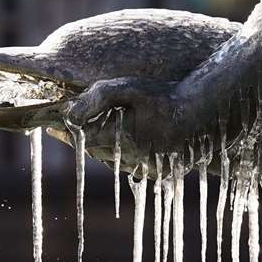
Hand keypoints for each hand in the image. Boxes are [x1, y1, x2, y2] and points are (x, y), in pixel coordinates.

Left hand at [63, 77, 204, 170]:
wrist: (208, 112)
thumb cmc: (168, 96)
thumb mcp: (131, 88)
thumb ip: (98, 96)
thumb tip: (69, 114)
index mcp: (125, 140)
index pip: (84, 140)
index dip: (67, 132)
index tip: (52, 125)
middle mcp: (135, 160)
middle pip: (96, 152)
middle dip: (81, 139)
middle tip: (69, 127)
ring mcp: (149, 169)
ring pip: (113, 161)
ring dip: (101, 147)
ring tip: (92, 132)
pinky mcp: (161, 173)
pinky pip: (132, 167)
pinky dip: (122, 155)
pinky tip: (121, 141)